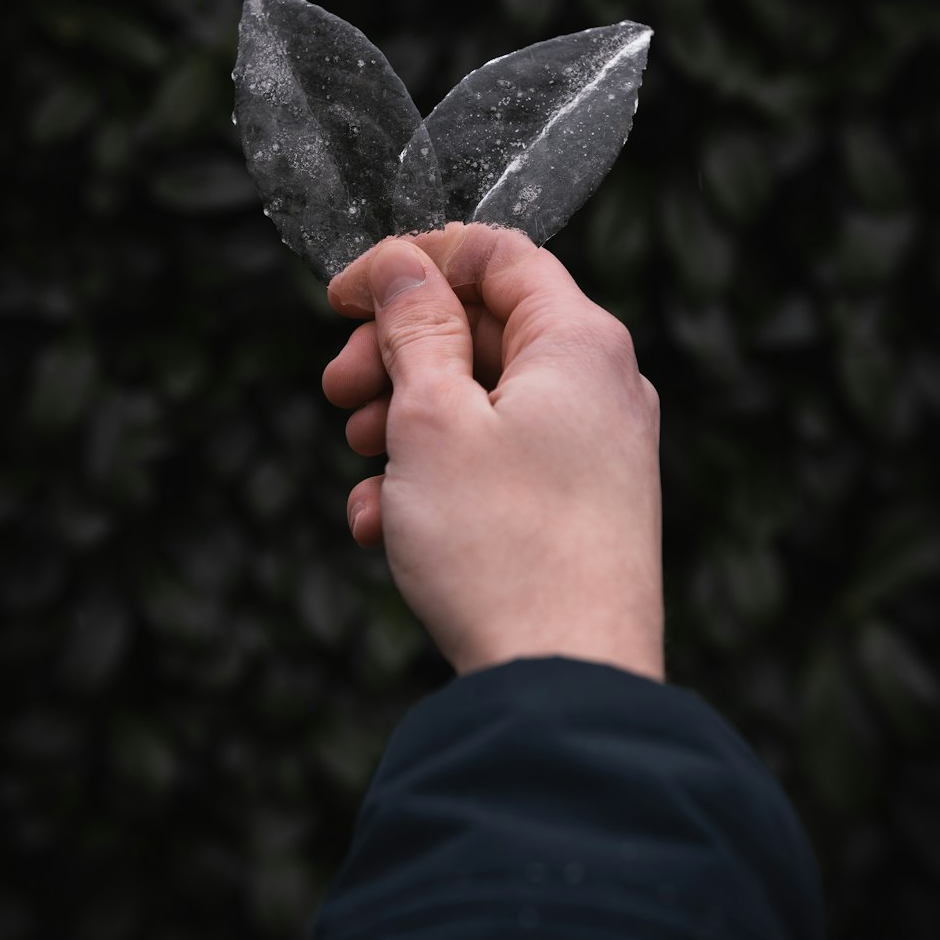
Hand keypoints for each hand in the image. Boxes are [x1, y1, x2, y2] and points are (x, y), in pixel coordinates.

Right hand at [322, 224, 664, 681]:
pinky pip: (499, 465)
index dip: (410, 262)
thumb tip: (403, 264)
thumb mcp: (433, 418)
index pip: (494, 254)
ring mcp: (596, 452)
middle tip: (337, 391)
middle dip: (397, 354)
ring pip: (482, 402)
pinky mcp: (580, 509)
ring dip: (406, 421)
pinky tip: (387, 525)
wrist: (564, 685)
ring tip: (363, 466)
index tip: (342, 298)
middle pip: (483, 328)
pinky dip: (437, 478)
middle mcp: (602, 386)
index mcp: (579, 342)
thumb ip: (415, 328)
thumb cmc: (502, 546)